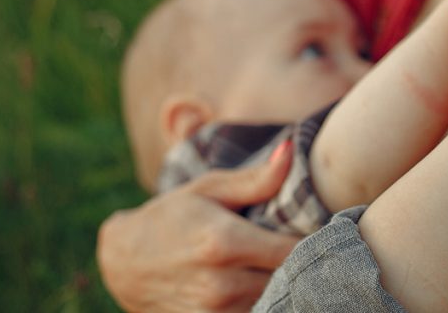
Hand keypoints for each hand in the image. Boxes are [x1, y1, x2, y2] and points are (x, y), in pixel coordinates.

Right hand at [96, 148, 299, 311]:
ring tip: (280, 262)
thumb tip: (291, 151)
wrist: (122, 262)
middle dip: (302, 262)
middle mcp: (221, 284)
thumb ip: (256, 179)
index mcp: (225, 242)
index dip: (315, 241)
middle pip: (289, 278)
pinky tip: (260, 280)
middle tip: (308, 245)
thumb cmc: (170, 217)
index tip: (324, 229)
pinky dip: (263, 299)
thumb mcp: (209, 189)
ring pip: (275, 299)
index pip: (295, 250)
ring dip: (283, 282)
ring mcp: (214, 312)